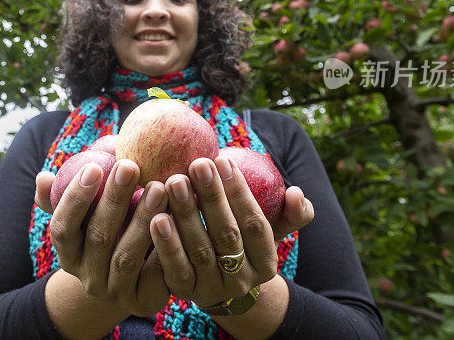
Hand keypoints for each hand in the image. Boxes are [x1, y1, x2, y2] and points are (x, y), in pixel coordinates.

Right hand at [35, 158, 171, 316]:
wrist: (139, 277)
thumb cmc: (113, 228)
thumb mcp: (90, 213)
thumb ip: (69, 194)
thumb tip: (43, 178)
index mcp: (69, 254)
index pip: (62, 228)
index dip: (75, 198)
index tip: (95, 166)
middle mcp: (87, 277)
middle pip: (97, 238)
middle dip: (114, 199)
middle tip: (131, 166)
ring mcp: (115, 293)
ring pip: (126, 257)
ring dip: (142, 220)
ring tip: (159, 187)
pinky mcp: (144, 301)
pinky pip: (155, 275)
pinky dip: (165, 247)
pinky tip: (177, 219)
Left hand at [149, 156, 307, 307]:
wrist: (214, 283)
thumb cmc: (242, 242)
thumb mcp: (270, 230)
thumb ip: (290, 213)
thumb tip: (296, 193)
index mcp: (266, 264)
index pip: (256, 225)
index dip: (240, 192)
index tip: (223, 160)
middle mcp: (241, 281)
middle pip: (227, 235)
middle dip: (211, 197)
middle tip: (197, 164)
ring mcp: (211, 289)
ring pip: (200, 250)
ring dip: (186, 214)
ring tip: (174, 182)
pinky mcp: (183, 292)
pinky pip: (174, 268)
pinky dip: (166, 243)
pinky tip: (157, 217)